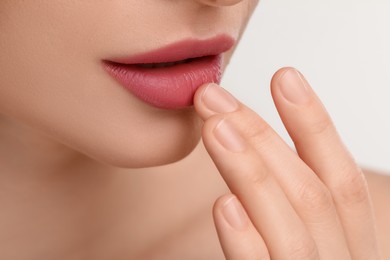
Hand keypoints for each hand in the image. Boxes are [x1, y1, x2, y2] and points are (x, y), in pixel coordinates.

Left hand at [194, 67, 381, 258]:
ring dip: (252, 173)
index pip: (341, 180)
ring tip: (215, 127)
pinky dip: (247, 243)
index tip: (284, 77)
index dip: (315, 124)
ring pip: (292, 229)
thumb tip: (252, 148)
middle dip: (263, 137)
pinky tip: (225, 205)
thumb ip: (287, 208)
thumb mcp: (303, 244)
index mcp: (350, 246)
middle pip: (312, 194)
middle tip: (214, 97)